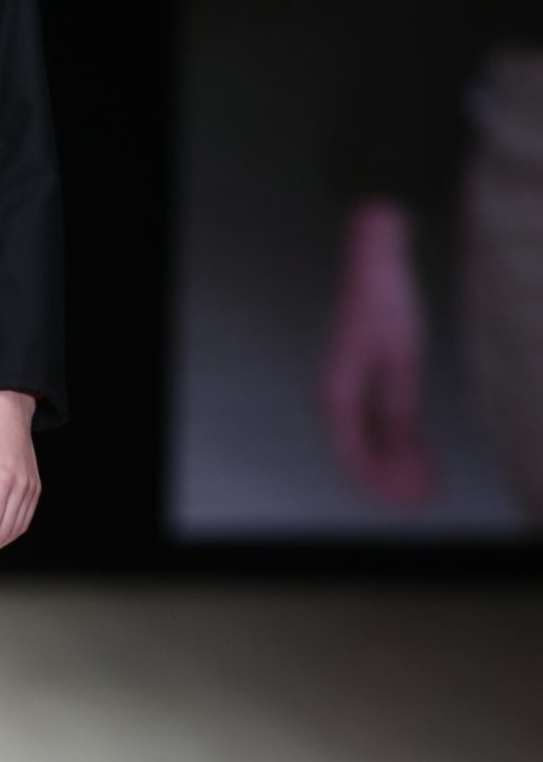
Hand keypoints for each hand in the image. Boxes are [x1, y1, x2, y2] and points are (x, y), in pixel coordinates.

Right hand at [319, 200, 436, 503]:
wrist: (372, 263)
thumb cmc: (385, 304)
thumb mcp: (401, 360)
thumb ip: (398, 408)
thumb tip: (400, 448)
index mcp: (336, 395)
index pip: (354, 457)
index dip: (382, 483)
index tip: (411, 499)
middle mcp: (334, 397)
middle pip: (360, 452)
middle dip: (392, 477)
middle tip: (425, 494)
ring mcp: (345, 388)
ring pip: (368, 438)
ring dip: (395, 460)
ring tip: (426, 477)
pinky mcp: (359, 378)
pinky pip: (373, 419)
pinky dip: (394, 437)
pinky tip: (417, 448)